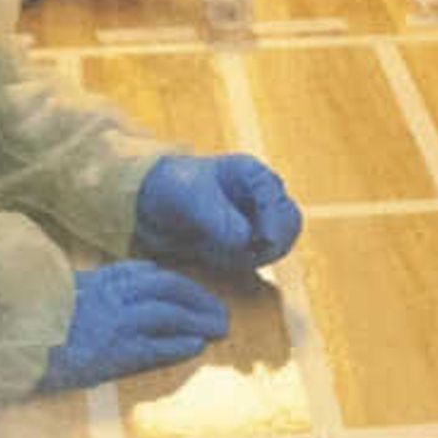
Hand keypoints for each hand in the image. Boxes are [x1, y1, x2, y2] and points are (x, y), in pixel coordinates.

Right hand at [37, 262, 231, 392]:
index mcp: (92, 280)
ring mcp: (112, 321)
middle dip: (196, 297)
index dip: (171, 281)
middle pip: (166, 286)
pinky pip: (155, 344)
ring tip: (218, 328)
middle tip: (217, 311)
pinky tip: (194, 346)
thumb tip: (91, 297)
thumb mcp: (50, 298)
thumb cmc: (21, 323)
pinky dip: (178, 344)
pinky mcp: (112, 350)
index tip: (185, 289)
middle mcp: (107, 295)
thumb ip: (78, 294)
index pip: (141, 272)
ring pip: (168, 312)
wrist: (2, 338)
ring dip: (197, 319)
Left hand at [134, 153, 301, 273]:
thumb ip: (220, 218)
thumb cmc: (170, 187)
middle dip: (269, 244)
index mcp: (253, 176)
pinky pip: (255, 259)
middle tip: (243, 254)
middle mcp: (261, 197)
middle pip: (288, 226)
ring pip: (276, 246)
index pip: (280, 204)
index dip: (274, 226)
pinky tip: (211, 253)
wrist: (148, 203)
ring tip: (216, 251)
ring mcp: (255, 220)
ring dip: (251, 256)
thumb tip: (245, 241)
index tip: (259, 242)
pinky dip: (237, 261)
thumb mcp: (192, 198)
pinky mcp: (245, 241)